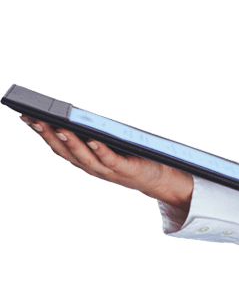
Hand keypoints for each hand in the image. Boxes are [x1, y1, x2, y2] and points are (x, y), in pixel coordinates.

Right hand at [21, 115, 192, 207]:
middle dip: (48, 136)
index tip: (26, 117)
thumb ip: (94, 133)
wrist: (158, 179)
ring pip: (84, 157)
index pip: (58, 145)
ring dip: (70, 143)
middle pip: (65, 151)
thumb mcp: (108, 145)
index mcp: (85, 160)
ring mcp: (107, 169)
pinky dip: (100, 151)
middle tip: (35, 119)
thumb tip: (78, 114)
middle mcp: (91, 167)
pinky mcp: (124, 169)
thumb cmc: (132, 157)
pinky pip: (110, 160)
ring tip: (59, 127)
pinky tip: (94, 140)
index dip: (41, 133)